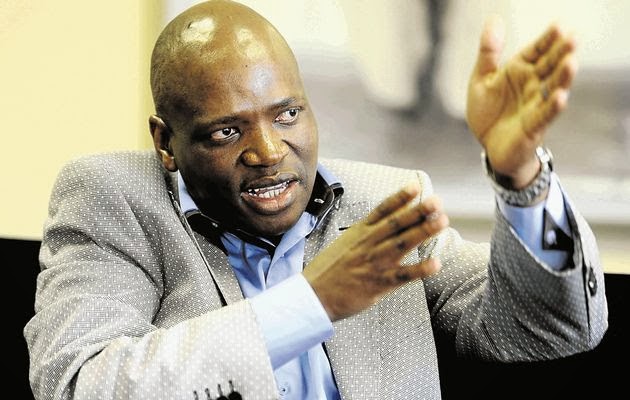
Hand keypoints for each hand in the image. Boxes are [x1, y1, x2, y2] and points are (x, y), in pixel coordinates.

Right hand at [303, 182, 447, 321]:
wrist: (313, 296)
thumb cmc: (328, 271)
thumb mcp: (343, 244)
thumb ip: (363, 235)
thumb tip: (381, 225)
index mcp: (359, 233)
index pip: (382, 211)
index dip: (399, 198)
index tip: (415, 187)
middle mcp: (368, 244)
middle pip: (397, 223)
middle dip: (418, 211)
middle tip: (437, 201)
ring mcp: (374, 263)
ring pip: (403, 243)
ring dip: (424, 231)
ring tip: (442, 221)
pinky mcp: (378, 284)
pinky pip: (403, 275)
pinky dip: (419, 269)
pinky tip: (435, 264)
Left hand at [466, 15, 576, 188]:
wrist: (489, 147)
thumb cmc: (489, 113)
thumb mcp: (482, 79)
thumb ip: (488, 52)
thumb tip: (495, 19)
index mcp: (520, 71)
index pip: (537, 50)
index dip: (547, 39)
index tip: (559, 26)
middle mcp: (532, 85)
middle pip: (549, 66)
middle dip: (561, 53)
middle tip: (572, 38)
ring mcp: (535, 105)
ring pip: (552, 89)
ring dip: (562, 78)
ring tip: (571, 63)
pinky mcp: (533, 126)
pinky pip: (544, 115)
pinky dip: (552, 107)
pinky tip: (559, 97)